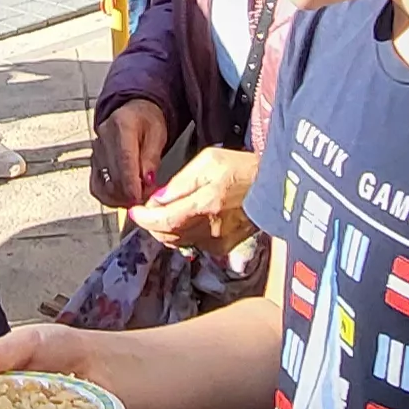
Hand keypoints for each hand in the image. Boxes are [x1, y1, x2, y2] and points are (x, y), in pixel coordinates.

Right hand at [97, 101, 170, 203]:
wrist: (132, 114)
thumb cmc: (147, 122)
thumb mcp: (158, 135)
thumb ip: (152, 158)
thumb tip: (147, 181)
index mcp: (122, 125)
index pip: (124, 159)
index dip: (131, 183)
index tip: (139, 198)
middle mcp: (103, 138)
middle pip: (113, 175)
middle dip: (130, 193)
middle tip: (147, 197)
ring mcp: (95, 151)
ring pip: (103, 184)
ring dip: (121, 197)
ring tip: (137, 197)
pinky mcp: (93, 163)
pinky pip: (96, 187)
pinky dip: (109, 197)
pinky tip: (122, 198)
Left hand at [132, 147, 259, 252]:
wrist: (273, 187)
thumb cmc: (241, 168)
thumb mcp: (208, 161)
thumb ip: (180, 182)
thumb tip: (158, 199)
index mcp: (205, 204)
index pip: (164, 220)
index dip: (145, 219)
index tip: (135, 211)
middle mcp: (210, 228)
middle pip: (168, 236)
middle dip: (152, 224)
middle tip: (149, 210)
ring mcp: (217, 241)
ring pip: (179, 242)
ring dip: (166, 230)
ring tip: (166, 213)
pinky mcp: (224, 247)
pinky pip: (193, 244)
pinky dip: (183, 234)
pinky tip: (187, 220)